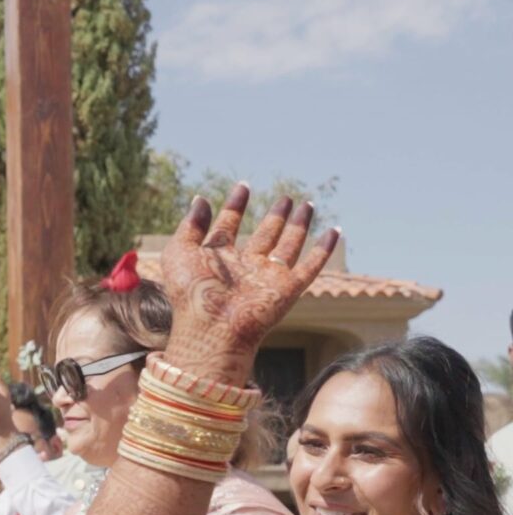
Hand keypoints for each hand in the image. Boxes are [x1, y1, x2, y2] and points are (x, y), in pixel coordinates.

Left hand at [155, 186, 337, 383]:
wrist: (211, 327)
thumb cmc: (190, 292)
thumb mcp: (180, 252)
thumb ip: (191, 225)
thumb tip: (200, 199)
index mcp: (218, 258)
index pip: (229, 225)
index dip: (236, 205)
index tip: (244, 186)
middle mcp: (245, 266)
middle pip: (264, 235)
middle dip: (275, 216)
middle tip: (285, 198)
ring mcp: (267, 277)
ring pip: (288, 245)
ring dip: (299, 225)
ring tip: (306, 204)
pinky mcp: (287, 289)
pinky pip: (311, 266)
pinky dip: (324, 250)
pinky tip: (335, 232)